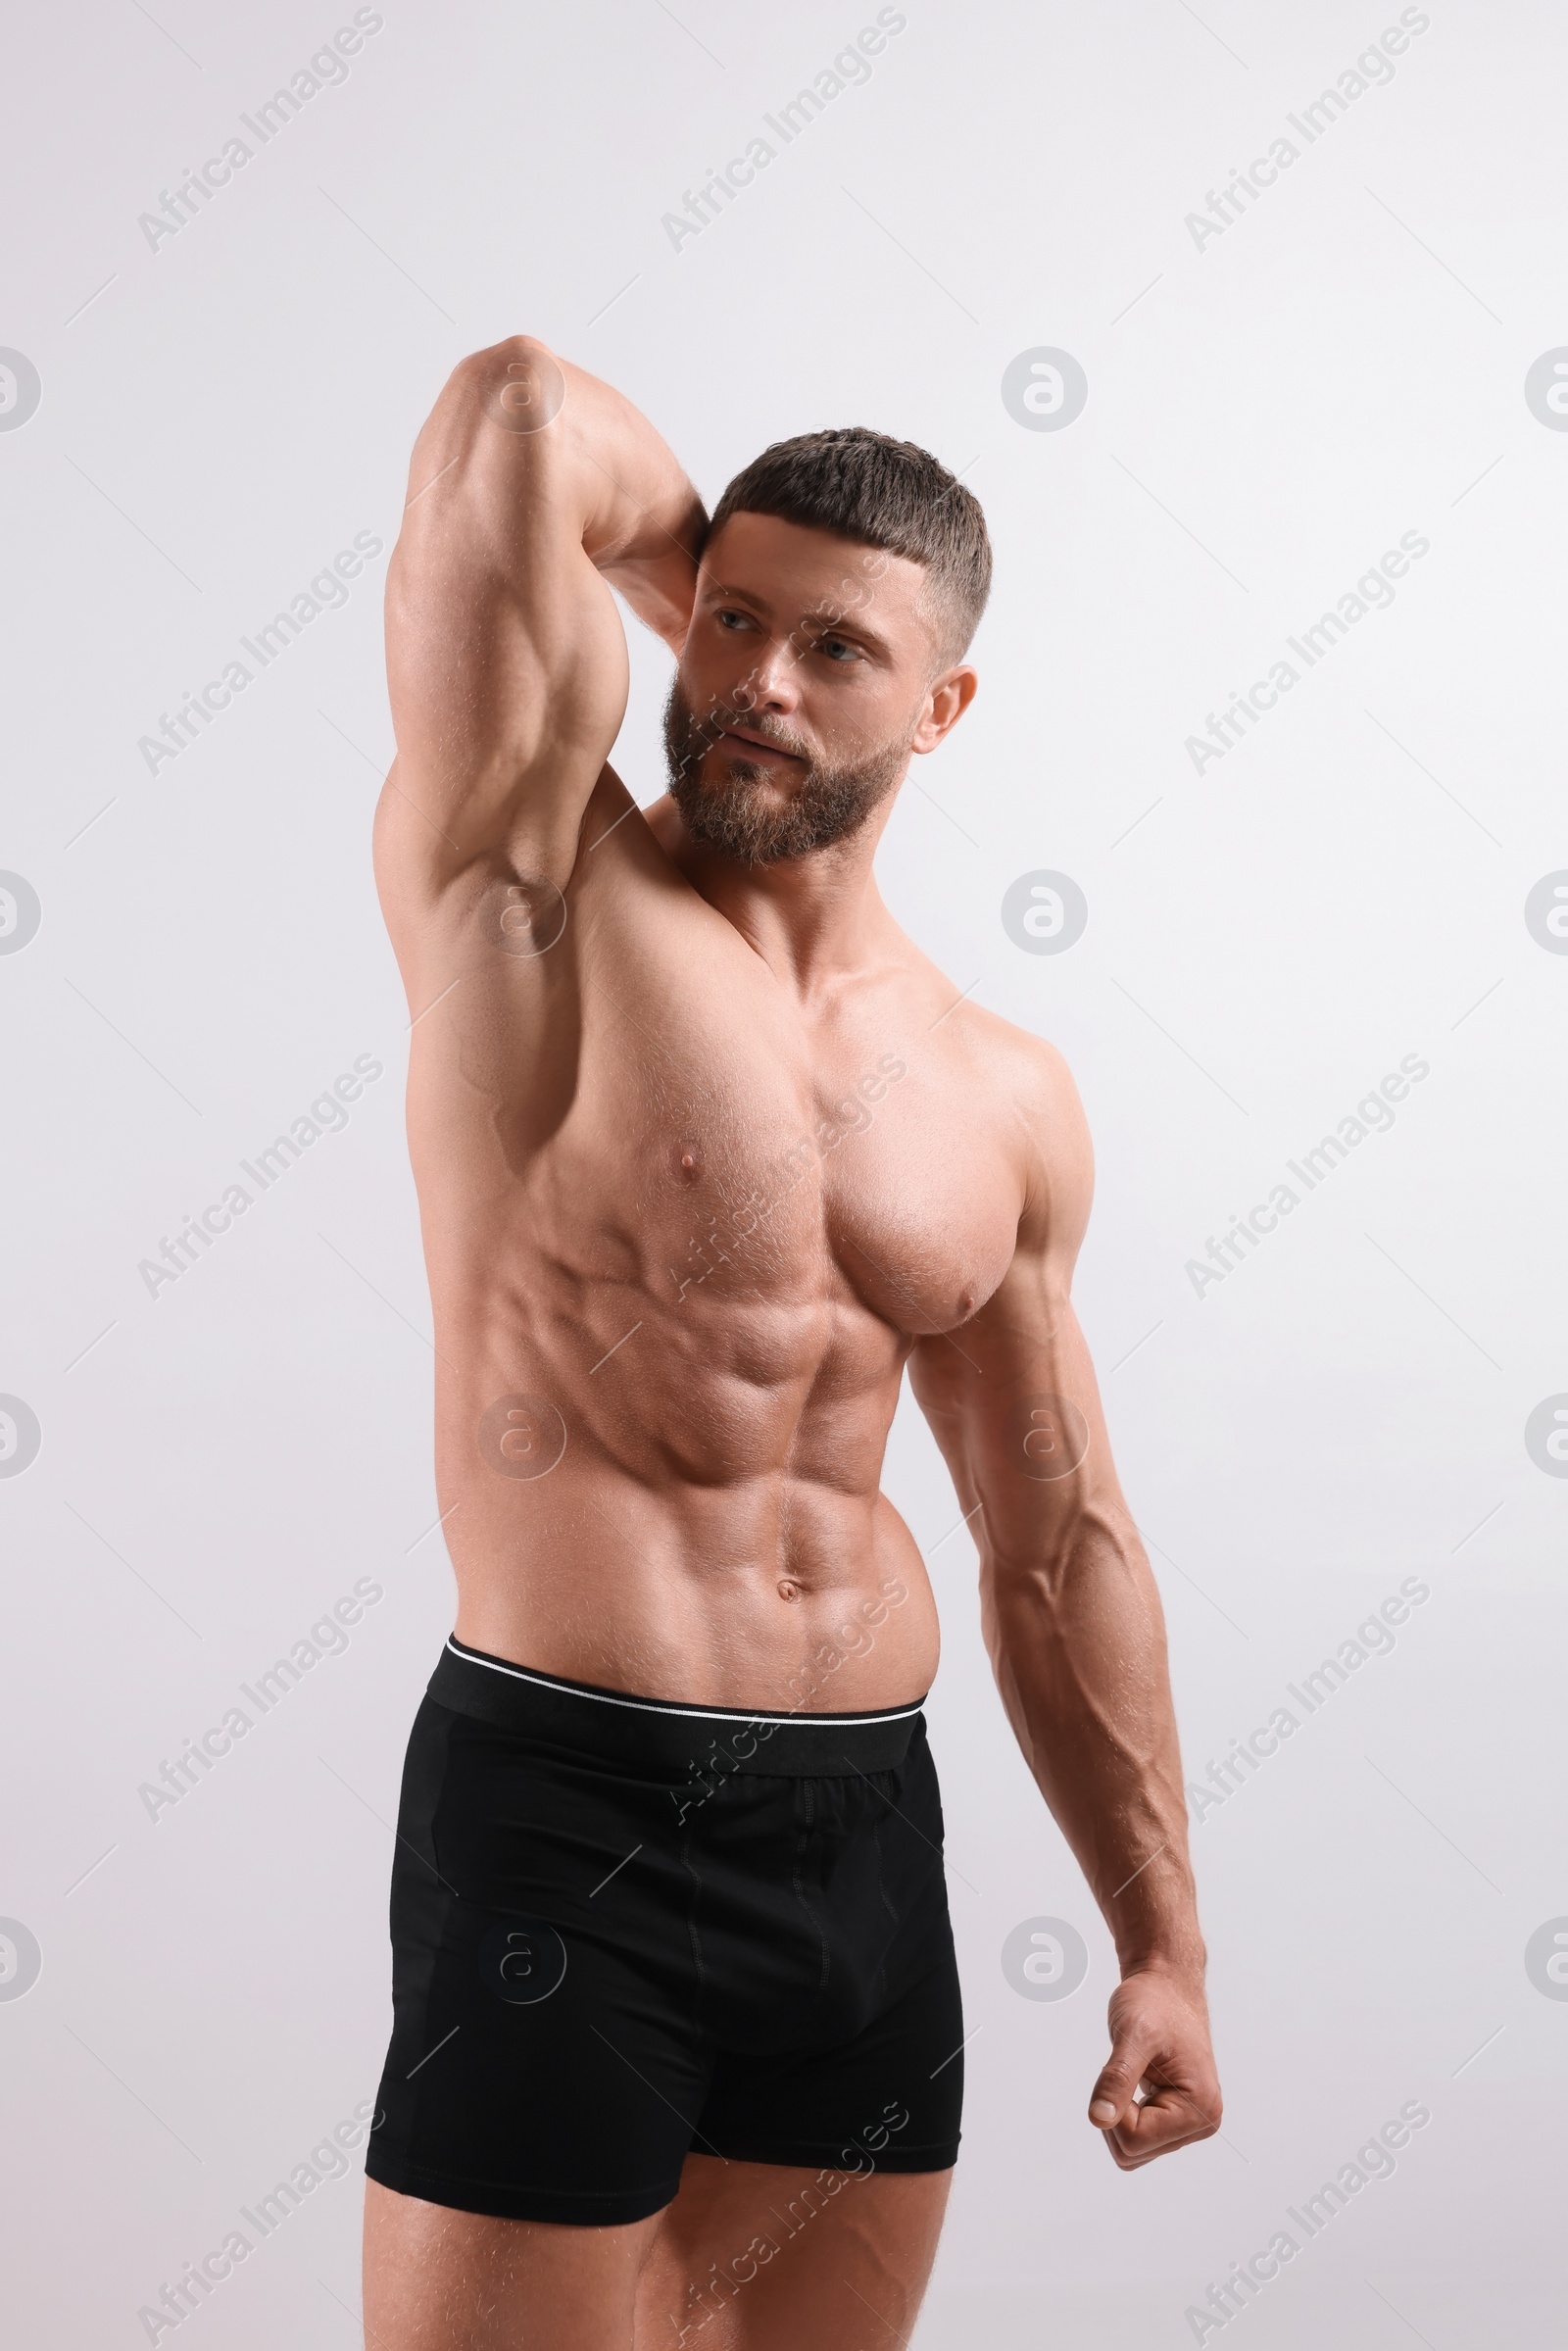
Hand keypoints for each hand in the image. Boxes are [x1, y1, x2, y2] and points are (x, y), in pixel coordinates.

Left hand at [1088, 1967, 1220, 2169]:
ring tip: (1135, 2072)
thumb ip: (1116, 2080)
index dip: (1115, 2108)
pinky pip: (1139, 2137)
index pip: (1135, 2141)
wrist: (1167, 1985)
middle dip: (1117, 2114)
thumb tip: (1099, 2120)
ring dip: (1121, 2113)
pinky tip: (1139, 2079)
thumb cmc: (1154, 2003)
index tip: (1124, 2069)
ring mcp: (1191, 2123)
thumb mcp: (1132, 2036)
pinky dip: (1126, 2111)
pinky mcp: (1178, 2118)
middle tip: (1128, 2069)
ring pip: (1134, 2149)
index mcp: (1200, 2110)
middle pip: (1133, 2152)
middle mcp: (1202, 2124)